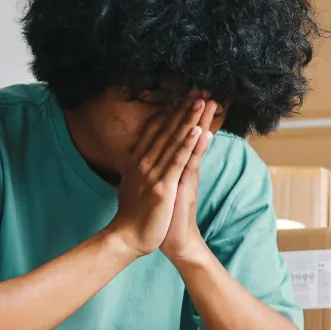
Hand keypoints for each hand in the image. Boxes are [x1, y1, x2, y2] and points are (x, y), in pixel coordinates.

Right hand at [104, 93, 214, 256]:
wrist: (129, 238)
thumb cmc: (134, 215)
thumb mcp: (133, 185)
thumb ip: (139, 169)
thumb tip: (139, 158)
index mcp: (138, 161)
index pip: (155, 130)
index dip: (170, 112)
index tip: (183, 95)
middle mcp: (144, 163)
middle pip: (166, 131)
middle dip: (183, 109)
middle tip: (198, 90)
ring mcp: (152, 174)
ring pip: (174, 142)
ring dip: (189, 120)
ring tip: (201, 102)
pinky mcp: (162, 187)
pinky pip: (178, 162)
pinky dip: (188, 145)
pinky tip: (197, 131)